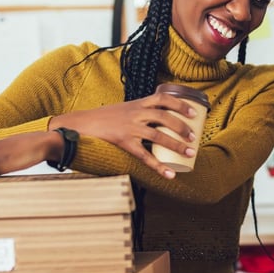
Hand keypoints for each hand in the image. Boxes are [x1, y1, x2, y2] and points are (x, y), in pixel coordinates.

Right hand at [50, 90, 199, 178]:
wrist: (78, 124)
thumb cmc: (101, 120)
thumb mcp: (122, 111)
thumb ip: (137, 114)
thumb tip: (154, 124)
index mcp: (136, 104)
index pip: (163, 99)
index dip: (181, 104)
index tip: (195, 112)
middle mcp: (135, 113)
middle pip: (165, 116)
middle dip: (182, 126)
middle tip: (194, 137)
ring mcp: (129, 127)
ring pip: (158, 135)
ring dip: (176, 144)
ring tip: (189, 153)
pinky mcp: (123, 141)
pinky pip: (144, 155)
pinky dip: (158, 166)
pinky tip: (169, 173)